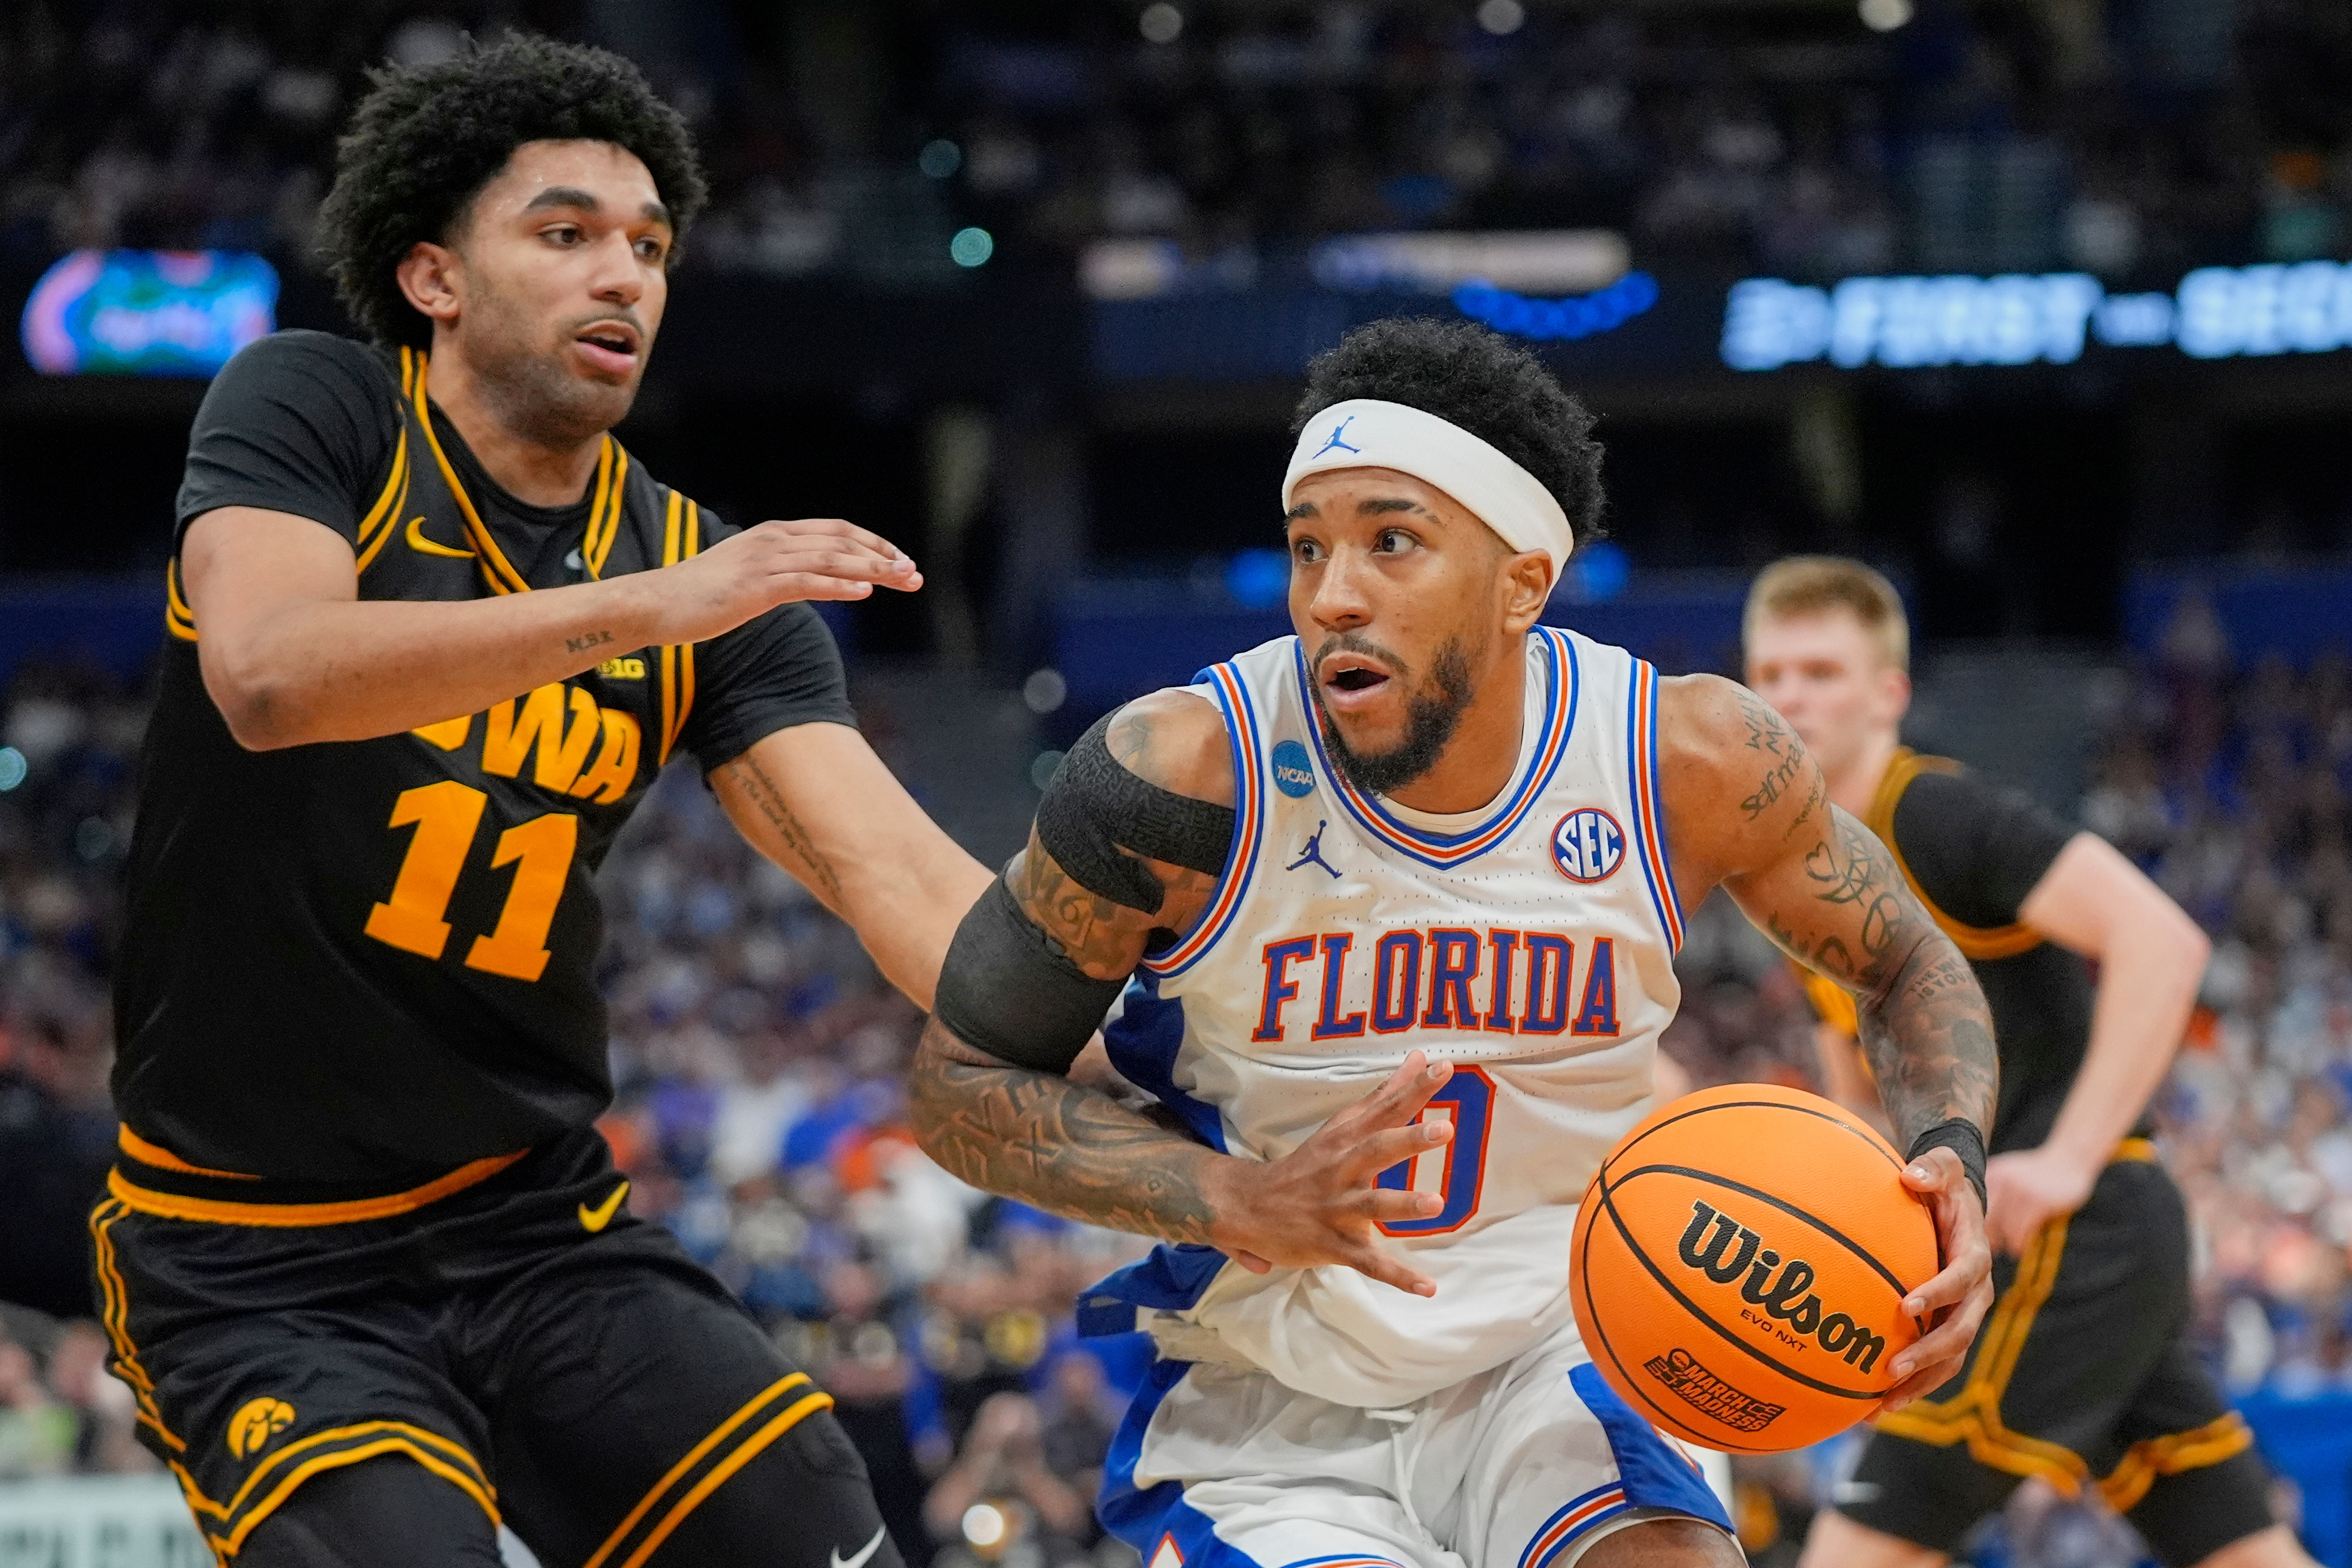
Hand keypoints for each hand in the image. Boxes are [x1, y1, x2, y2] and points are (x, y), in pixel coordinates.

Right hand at [639, 517, 920, 643]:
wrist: (656, 604)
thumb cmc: (702, 596)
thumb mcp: (751, 578)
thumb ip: (783, 574)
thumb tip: (812, 582)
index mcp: (775, 535)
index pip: (836, 531)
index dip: (873, 543)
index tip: (901, 560)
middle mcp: (774, 541)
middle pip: (842, 542)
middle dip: (884, 557)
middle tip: (916, 575)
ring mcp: (764, 562)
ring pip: (830, 559)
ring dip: (871, 569)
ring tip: (903, 580)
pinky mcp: (755, 586)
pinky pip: (805, 583)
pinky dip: (838, 584)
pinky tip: (863, 591)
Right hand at [1203, 1052, 1454, 1296]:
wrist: (1244, 1206)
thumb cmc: (1306, 1166)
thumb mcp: (1341, 1127)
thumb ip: (1383, 1096)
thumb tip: (1420, 1059)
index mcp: (1344, 1140)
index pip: (1383, 1110)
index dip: (1412, 1090)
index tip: (1443, 1068)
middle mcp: (1341, 1170)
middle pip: (1376, 1151)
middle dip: (1408, 1140)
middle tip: (1445, 1129)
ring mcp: (1336, 1209)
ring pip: (1371, 1206)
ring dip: (1403, 1204)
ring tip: (1437, 1204)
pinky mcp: (1332, 1245)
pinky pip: (1368, 1263)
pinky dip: (1397, 1276)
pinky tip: (1428, 1287)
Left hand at [1877, 1146, 1993, 1412]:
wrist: (1958, 1205)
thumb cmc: (1944, 1184)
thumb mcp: (1944, 1167)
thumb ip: (1934, 1167)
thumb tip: (1912, 1174)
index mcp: (1975, 1256)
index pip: (1961, 1278)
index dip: (1938, 1292)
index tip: (1905, 1305)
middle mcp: (1976, 1292)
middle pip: (1960, 1331)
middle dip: (1929, 1353)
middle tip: (1892, 1367)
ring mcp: (1964, 1315)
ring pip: (1950, 1358)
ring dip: (1921, 1382)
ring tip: (1883, 1404)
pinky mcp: (1948, 1327)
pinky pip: (1936, 1364)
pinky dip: (1913, 1385)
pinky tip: (1877, 1405)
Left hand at [1983, 1146, 2096, 1257]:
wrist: (2069, 1158)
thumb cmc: (2039, 1172)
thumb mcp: (2010, 1173)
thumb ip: (1994, 1190)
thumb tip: (1980, 1221)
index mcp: (1992, 1175)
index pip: (1975, 1206)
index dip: (1976, 1225)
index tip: (1979, 1238)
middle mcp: (2001, 1181)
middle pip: (1986, 1218)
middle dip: (1989, 1236)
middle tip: (1994, 1249)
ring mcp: (2020, 1191)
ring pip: (2003, 1227)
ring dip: (2005, 1243)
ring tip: (2009, 1251)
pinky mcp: (2038, 1202)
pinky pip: (2022, 1230)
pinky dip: (2019, 1244)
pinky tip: (2019, 1249)